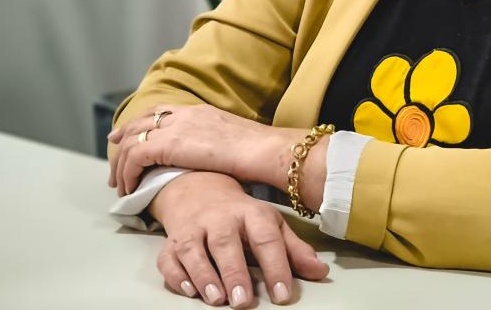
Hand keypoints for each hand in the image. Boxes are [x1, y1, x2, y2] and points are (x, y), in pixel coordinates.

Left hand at [109, 104, 296, 195]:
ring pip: (132, 142)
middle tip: (114, 159)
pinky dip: (127, 174)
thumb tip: (215, 158)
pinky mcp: (168, 145)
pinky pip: (134, 157)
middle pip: (141, 123)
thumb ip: (217, 144)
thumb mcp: (234, 140)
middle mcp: (184, 115)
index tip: (127, 135)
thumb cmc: (259, 152)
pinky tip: (130, 188)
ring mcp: (175, 128)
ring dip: (122, 165)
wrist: (264, 150)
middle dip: (123, 140)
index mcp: (200, 111)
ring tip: (120, 186)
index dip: (141, 124)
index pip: (161, 112)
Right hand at [151, 171, 328, 306]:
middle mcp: (221, 218)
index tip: (282, 295)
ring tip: (216, 298)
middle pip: (226, 243)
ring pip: (193, 249)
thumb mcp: (272, 226)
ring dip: (203, 275)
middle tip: (243, 302)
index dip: (276, 267)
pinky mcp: (171, 241)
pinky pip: (168, 258)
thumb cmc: (242, 217)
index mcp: (252, 214)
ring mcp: (193, 228)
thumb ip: (294, 250)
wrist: (200, 192)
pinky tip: (188, 291)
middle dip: (234, 272)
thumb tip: (321, 271)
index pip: (266, 239)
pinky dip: (176, 275)